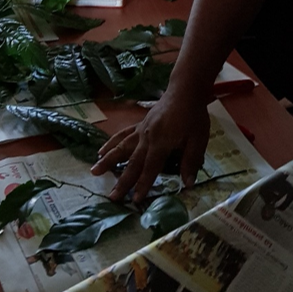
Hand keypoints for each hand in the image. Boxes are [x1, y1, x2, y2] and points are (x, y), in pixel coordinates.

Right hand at [92, 83, 212, 201]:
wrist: (185, 91)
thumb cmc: (194, 116)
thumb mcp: (198, 139)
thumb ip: (191, 161)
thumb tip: (188, 184)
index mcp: (161, 143)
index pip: (151, 168)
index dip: (143, 184)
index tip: (135, 200)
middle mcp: (146, 138)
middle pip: (132, 162)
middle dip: (122, 181)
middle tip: (112, 197)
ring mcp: (140, 131)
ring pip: (121, 147)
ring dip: (107, 161)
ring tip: (93, 172)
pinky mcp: (139, 125)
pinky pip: (122, 135)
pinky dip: (110, 143)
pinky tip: (100, 150)